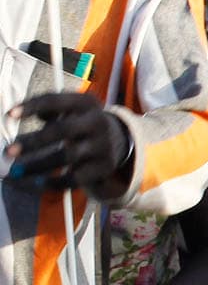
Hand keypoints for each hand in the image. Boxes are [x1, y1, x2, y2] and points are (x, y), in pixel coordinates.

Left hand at [5, 93, 132, 197]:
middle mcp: (98, 122)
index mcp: (86, 103)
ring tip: (15, 172)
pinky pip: (76, 178)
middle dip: (33, 141)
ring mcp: (103, 146)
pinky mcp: (104, 167)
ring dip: (38, 165)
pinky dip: (55, 182)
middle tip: (8, 152)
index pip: (56, 101)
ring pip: (67, 157)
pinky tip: (38, 183)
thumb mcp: (70, 108)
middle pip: (62, 131)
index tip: (8, 115)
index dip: (32, 106)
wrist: (119, 140)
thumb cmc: (80, 121)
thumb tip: (15, 114)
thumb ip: (47, 107)